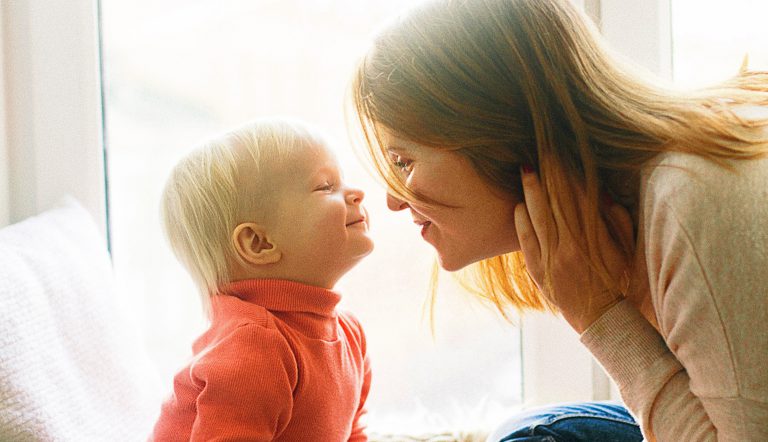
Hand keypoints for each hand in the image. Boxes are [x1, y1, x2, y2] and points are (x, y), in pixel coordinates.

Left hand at [514, 168, 634, 333]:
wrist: (601, 319)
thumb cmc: (617, 281)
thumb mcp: (625, 251)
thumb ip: (618, 221)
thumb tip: (603, 193)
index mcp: (595, 239)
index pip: (579, 198)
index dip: (570, 174)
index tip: (562, 155)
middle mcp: (572, 246)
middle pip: (557, 202)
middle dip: (548, 175)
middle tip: (540, 151)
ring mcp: (552, 259)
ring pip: (539, 217)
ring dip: (532, 191)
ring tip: (525, 169)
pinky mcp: (538, 271)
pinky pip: (527, 241)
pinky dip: (522, 222)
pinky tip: (519, 205)